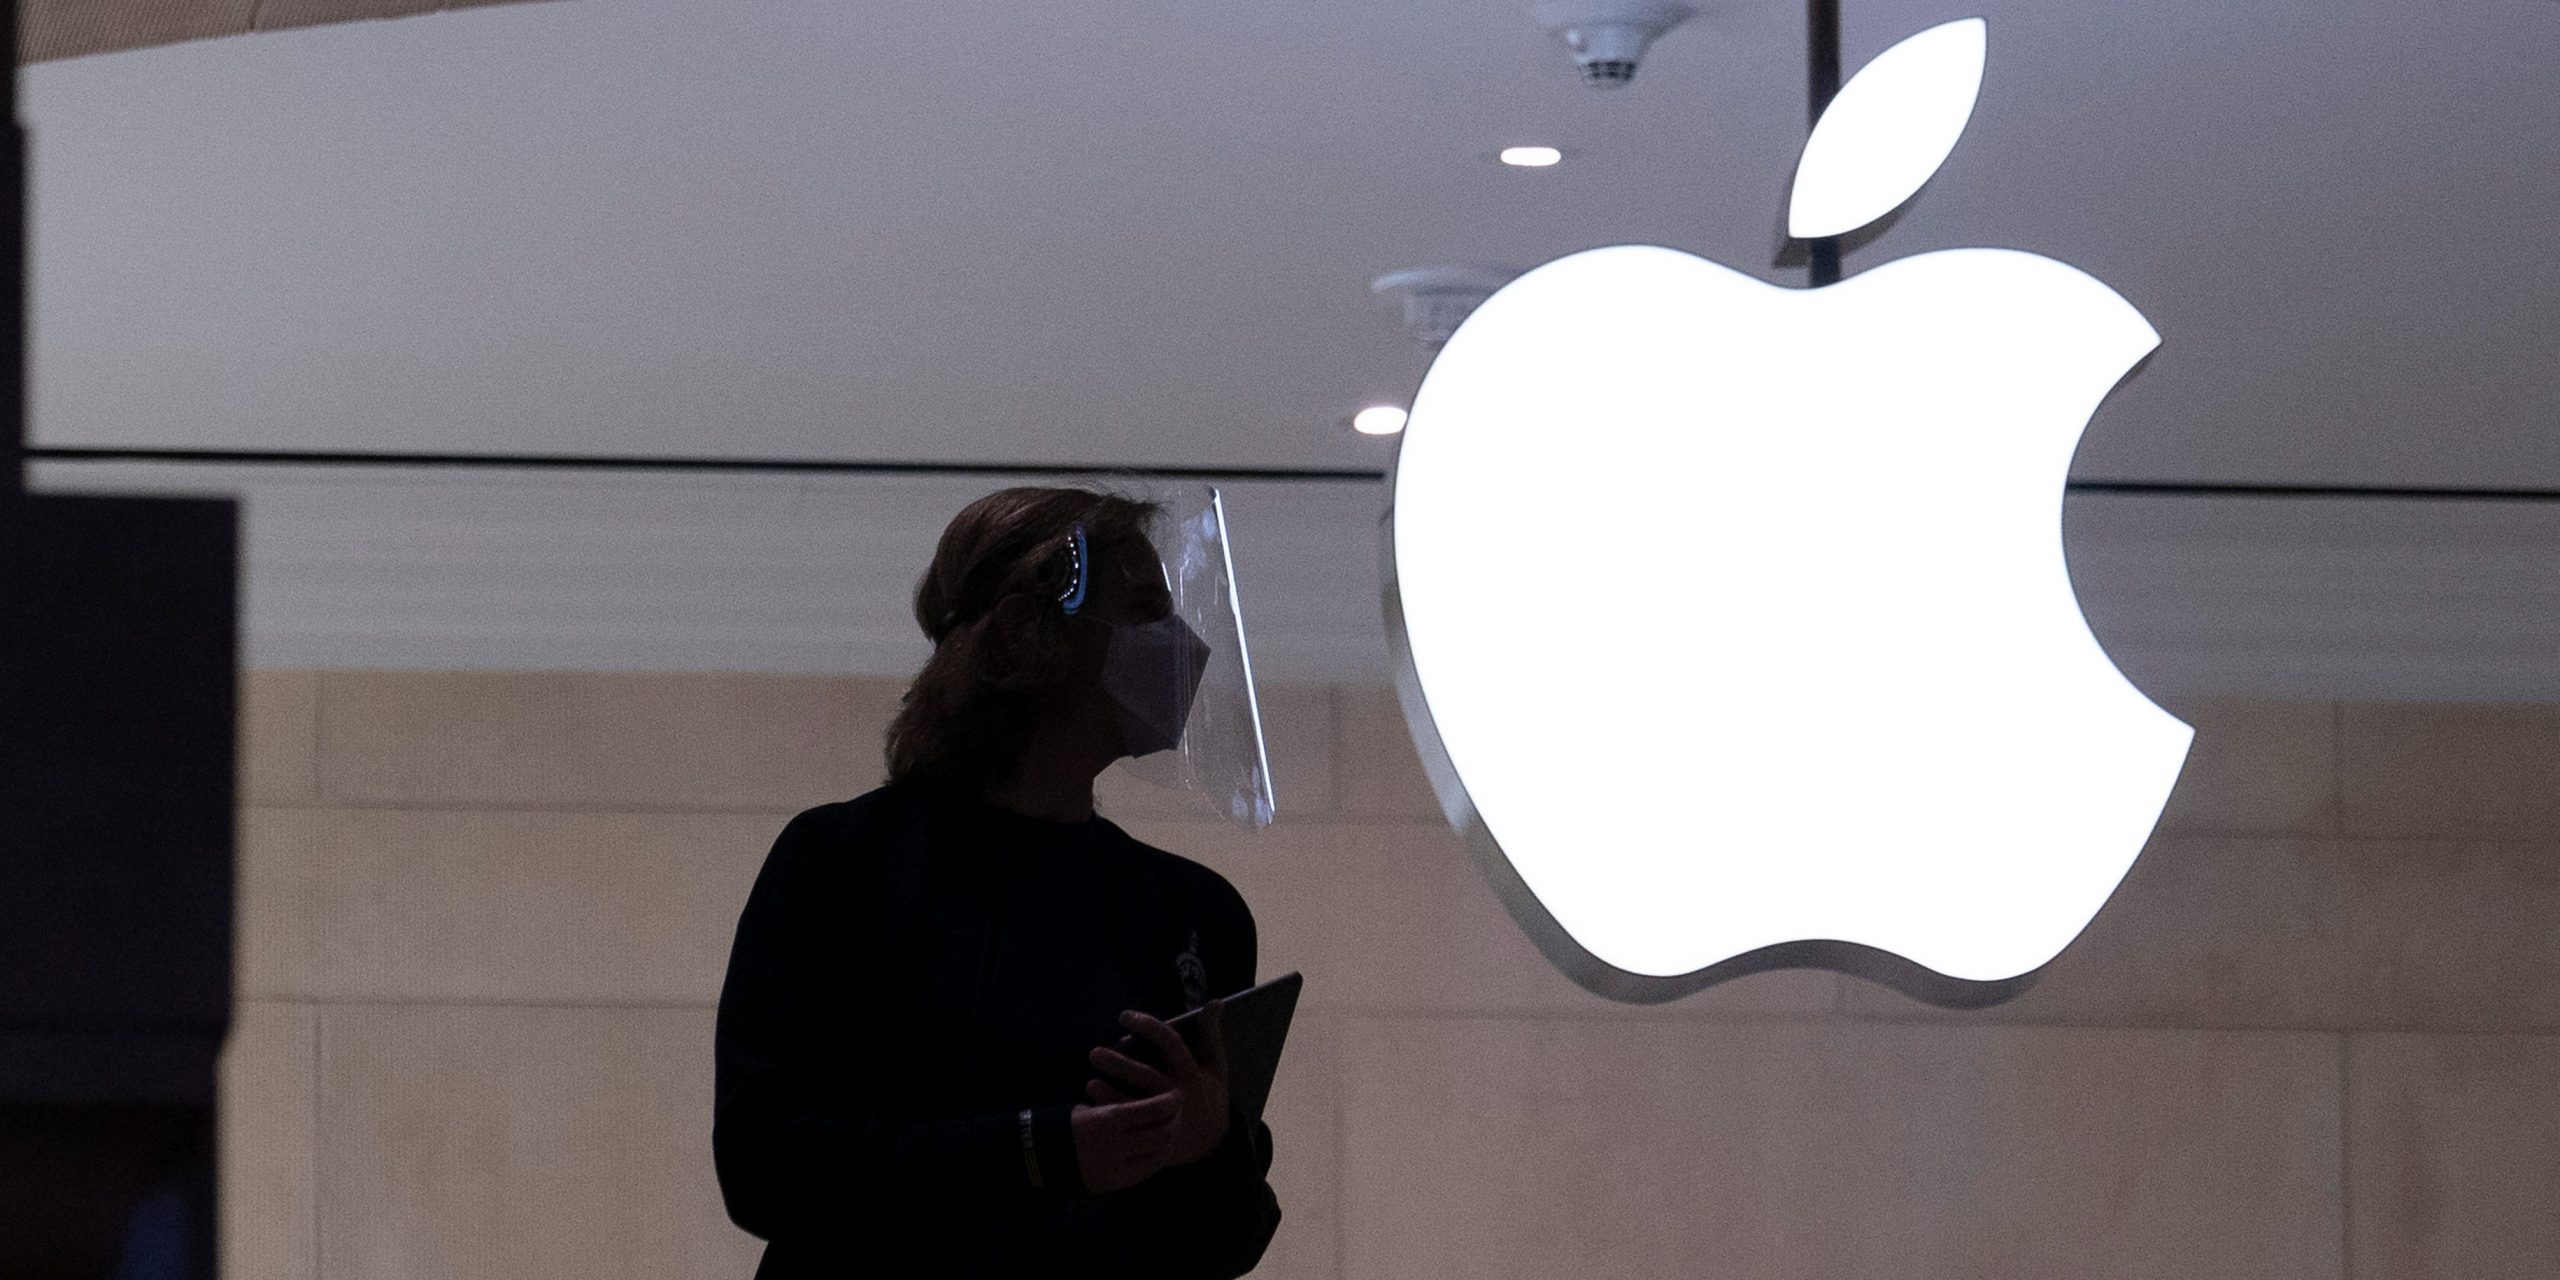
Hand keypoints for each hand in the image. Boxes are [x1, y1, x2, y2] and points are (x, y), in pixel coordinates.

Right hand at [1069, 1088, 1179, 1193]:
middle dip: (1174, 1123)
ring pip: (1158, 1154)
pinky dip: (1154, 1160)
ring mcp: (1116, 1166)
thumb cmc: (1065, 1126)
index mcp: (1109, 1118)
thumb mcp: (1090, 1110)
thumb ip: (1118, 1108)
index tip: (1176, 1096)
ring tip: (1168, 1133)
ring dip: (1166, 1143)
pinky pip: (1145, 1171)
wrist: (1038, 1158)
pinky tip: (1155, 1152)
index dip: (1170, 1102)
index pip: (1154, 1109)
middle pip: (1162, 1133)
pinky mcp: (1114, 1183)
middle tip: (1177, 1116)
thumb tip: (1153, 1104)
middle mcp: (1116, 1143)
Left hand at [1085, 1000, 1229, 1168]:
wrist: (1212, 1140)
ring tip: (1091, 1083)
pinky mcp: (1154, 1133)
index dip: (1148, 1027)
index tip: (1124, 1016)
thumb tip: (1215, 1001)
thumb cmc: (1208, 1093)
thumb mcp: (1215, 1065)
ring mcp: (1165, 1116)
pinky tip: (1093, 1105)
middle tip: (1094, 1053)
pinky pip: (1130, 1125)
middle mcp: (1177, 1092)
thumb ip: (1211, 1033)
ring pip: (1136, 1105)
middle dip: (1120, 1065)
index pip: (1170, 1043)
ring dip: (1111, 1094)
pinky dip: (1112, 1115)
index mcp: (1190, 1071)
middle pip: (1147, 1076)